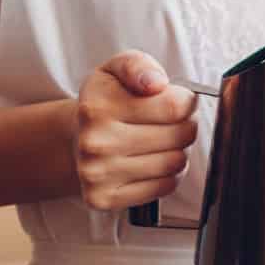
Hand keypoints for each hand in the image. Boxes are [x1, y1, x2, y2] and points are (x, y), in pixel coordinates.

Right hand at [74, 51, 198, 209]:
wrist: (77, 138)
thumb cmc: (108, 100)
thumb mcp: (118, 69)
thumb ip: (139, 66)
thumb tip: (156, 83)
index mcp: (97, 106)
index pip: (175, 106)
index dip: (186, 101)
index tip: (177, 100)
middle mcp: (94, 142)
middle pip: (180, 135)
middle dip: (186, 125)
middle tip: (172, 122)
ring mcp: (97, 174)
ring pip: (176, 162)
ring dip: (179, 151)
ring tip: (162, 141)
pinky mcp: (103, 198)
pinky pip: (164, 187)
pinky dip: (169, 175)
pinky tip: (153, 161)